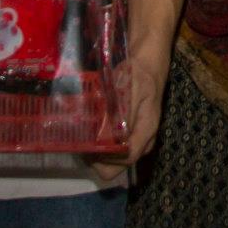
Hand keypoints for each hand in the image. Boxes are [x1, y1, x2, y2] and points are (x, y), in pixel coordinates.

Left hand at [89, 53, 168, 181]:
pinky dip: (101, 144)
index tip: (87, 149)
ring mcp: (137, 138)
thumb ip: (123, 112)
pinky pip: (114, 148)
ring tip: (82, 135)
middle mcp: (143, 140)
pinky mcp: (130, 133)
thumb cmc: (138, 73)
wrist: (147, 63)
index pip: (126, 159)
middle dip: (98, 159)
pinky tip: (90, 131)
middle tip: (81, 143)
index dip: (105, 160)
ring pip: (115, 159)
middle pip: (119, 165)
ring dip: (97, 152)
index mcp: (147, 130)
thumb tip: (112, 137)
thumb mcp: (130, 87)